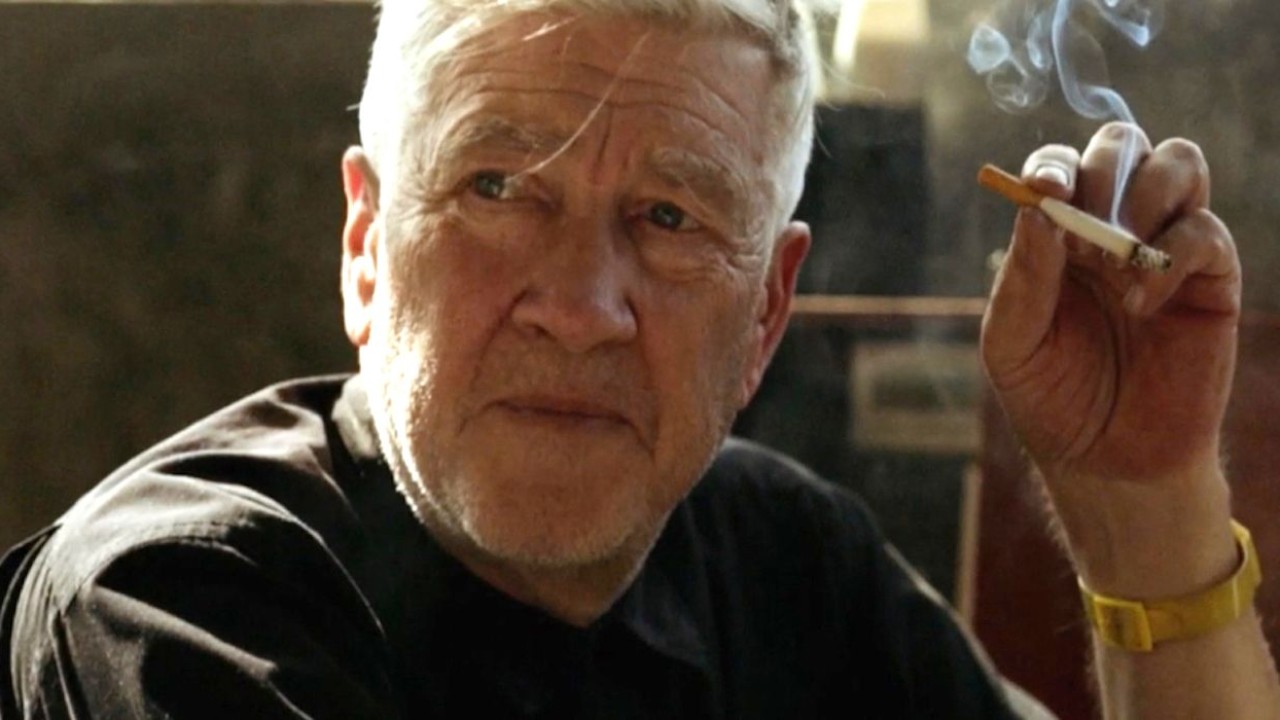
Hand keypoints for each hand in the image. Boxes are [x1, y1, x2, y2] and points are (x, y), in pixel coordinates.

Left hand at [981, 122, 1240, 591]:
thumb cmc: (1052, 398)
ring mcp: (1165, 246)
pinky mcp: (1211, 278)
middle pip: (1122, 144)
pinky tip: (1139, 304)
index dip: (1052, 165)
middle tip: (1086, 218)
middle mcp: (1112, 228)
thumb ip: (1023, 276)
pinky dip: (1170, 255)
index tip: (1045, 191)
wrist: (1107, 460)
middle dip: (1105, 166)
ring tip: (1116, 256)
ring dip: (1145, 193)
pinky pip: (1205, 232)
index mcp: (1057, 236)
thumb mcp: (1013, 342)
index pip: (1059, 167)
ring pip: (1178, 162)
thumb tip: (1041, 208)